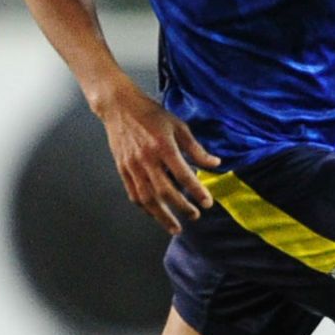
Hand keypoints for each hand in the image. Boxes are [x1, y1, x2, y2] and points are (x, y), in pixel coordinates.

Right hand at [94, 85, 222, 233]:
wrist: (119, 107)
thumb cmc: (151, 114)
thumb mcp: (178, 126)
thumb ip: (195, 147)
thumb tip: (214, 164)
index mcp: (163, 146)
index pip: (183, 174)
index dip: (196, 191)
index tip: (207, 202)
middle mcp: (146, 159)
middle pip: (165, 191)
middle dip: (182, 207)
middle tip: (196, 215)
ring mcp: (132, 166)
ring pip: (148, 198)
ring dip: (163, 216)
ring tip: (176, 227)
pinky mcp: (122, 170)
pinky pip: (134, 194)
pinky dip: (146, 208)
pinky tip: (155, 215)